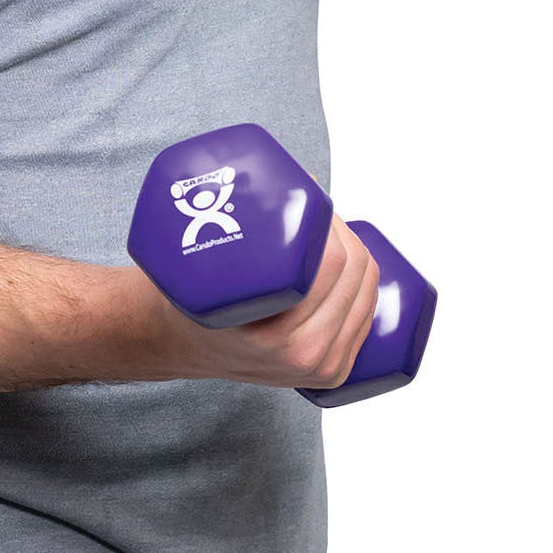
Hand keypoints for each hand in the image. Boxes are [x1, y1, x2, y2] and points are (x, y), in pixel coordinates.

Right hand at [154, 217, 380, 393]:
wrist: (185, 347)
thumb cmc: (197, 303)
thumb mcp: (211, 265)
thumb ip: (253, 221)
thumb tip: (307, 181)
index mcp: (276, 336)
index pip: (332, 264)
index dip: (329, 224)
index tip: (311, 204)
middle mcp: (304, 356)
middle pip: (355, 274)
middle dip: (344, 235)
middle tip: (318, 216)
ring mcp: (323, 368)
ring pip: (366, 292)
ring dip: (356, 255)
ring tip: (328, 237)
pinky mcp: (334, 370)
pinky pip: (366, 316)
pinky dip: (362, 285)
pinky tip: (346, 265)